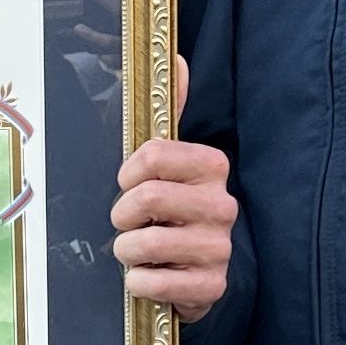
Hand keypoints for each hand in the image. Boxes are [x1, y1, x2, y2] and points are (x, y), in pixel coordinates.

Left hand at [112, 57, 236, 314]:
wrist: (196, 276)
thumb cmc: (171, 215)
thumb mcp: (169, 165)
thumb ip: (170, 114)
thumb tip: (176, 58)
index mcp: (212, 167)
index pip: (153, 155)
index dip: (128, 173)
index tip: (127, 184)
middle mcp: (222, 205)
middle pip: (147, 197)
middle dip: (123, 215)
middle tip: (127, 223)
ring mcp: (219, 248)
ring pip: (147, 242)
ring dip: (127, 251)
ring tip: (137, 251)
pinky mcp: (211, 287)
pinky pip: (153, 282)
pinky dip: (138, 282)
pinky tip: (148, 277)